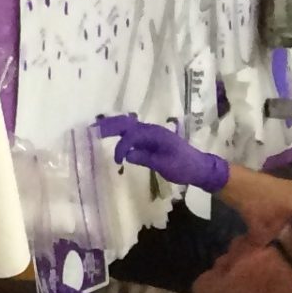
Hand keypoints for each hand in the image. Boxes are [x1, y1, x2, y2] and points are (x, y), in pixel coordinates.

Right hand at [92, 113, 228, 191]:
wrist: (199, 168)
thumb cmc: (183, 167)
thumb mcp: (165, 165)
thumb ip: (146, 158)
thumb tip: (127, 155)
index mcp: (156, 135)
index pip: (132, 136)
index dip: (121, 147)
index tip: (117, 161)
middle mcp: (152, 130)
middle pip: (127, 124)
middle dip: (110, 126)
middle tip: (92, 131)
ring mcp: (151, 134)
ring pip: (128, 127)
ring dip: (113, 128)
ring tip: (97, 132)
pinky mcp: (150, 140)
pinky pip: (132, 133)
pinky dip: (120, 134)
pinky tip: (111, 137)